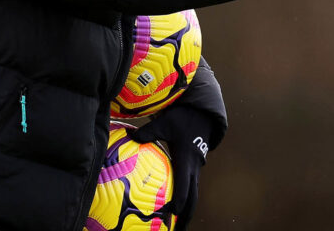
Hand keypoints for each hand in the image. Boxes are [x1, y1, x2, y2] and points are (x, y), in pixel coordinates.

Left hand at [129, 105, 216, 230]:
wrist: (202, 114)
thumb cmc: (182, 119)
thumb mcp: (164, 122)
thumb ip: (148, 132)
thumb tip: (131, 137)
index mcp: (186, 159)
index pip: (184, 183)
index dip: (180, 199)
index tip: (174, 214)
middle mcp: (193, 167)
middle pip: (193, 196)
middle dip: (186, 215)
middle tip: (178, 230)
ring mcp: (196, 168)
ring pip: (194, 193)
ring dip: (188, 210)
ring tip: (178, 226)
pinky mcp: (194, 167)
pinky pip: (191, 187)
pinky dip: (187, 199)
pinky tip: (177, 208)